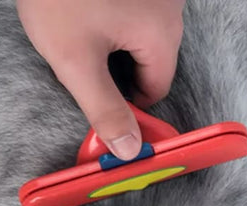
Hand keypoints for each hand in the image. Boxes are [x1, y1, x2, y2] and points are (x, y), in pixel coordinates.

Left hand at [17, 0, 183, 159]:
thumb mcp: (77, 63)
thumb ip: (105, 110)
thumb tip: (129, 150)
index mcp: (162, 32)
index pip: (155, 90)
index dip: (126, 105)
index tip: (97, 104)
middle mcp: (169, 7)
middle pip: (150, 63)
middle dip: (116, 74)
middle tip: (81, 65)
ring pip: (139, 38)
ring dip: (112, 49)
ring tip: (78, 36)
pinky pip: (132, 14)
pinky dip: (111, 23)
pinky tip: (84, 16)